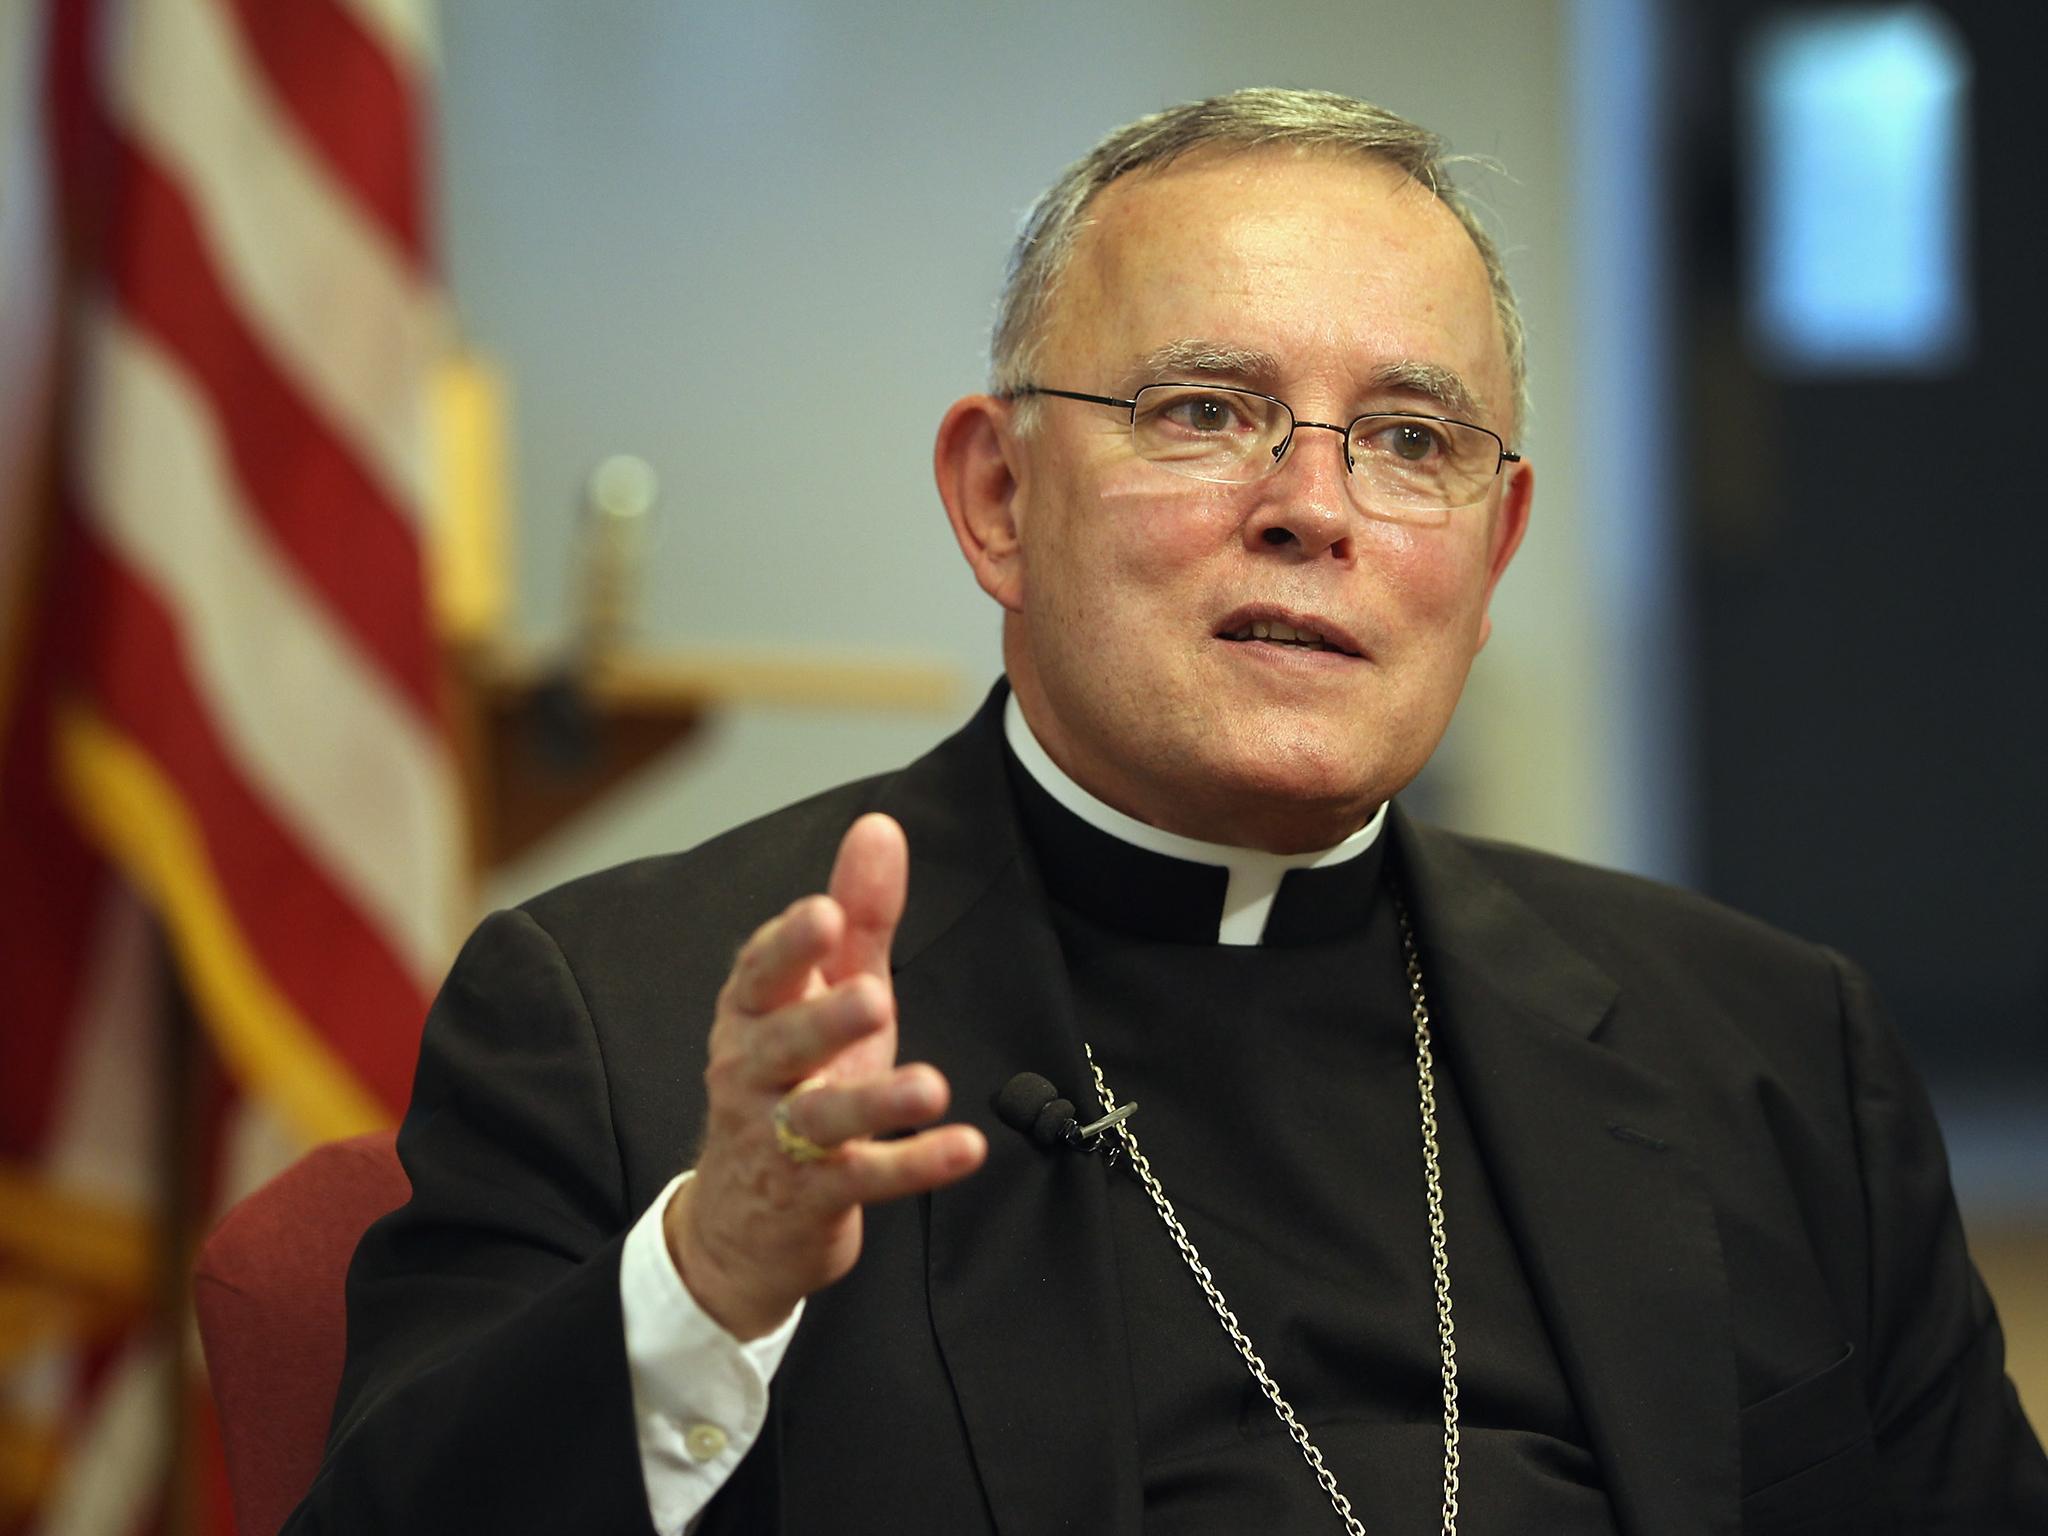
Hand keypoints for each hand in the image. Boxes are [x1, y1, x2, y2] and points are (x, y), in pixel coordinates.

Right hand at [664, 813, 987, 1338]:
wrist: (745, 1222)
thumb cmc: (794, 1082)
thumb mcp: (823, 994)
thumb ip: (856, 915)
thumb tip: (879, 828)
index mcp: (753, 1015)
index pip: (761, 973)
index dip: (790, 946)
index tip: (826, 915)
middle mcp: (755, 1074)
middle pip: (783, 1044)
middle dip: (824, 1019)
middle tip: (872, 997)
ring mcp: (782, 1140)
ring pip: (823, 1119)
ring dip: (876, 1102)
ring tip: (929, 1087)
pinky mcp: (817, 1196)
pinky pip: (868, 1178)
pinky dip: (916, 1164)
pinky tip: (965, 1149)